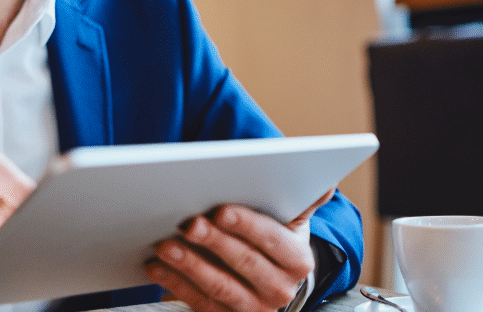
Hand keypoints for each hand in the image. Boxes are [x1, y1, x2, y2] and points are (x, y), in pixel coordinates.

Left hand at [144, 188, 335, 311]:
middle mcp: (279, 289)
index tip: (221, 210)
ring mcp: (251, 308)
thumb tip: (325, 183)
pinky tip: (157, 266)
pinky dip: (174, 283)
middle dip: (213, 241)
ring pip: (218, 285)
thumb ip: (302, 201)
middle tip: (188, 223)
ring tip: (165, 245)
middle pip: (242, 262)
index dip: (245, 224)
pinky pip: (197, 301)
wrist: (269, 280)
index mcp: (297, 260)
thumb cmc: (273, 240)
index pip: (270, 239)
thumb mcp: (291, 221)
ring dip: (189, 264)